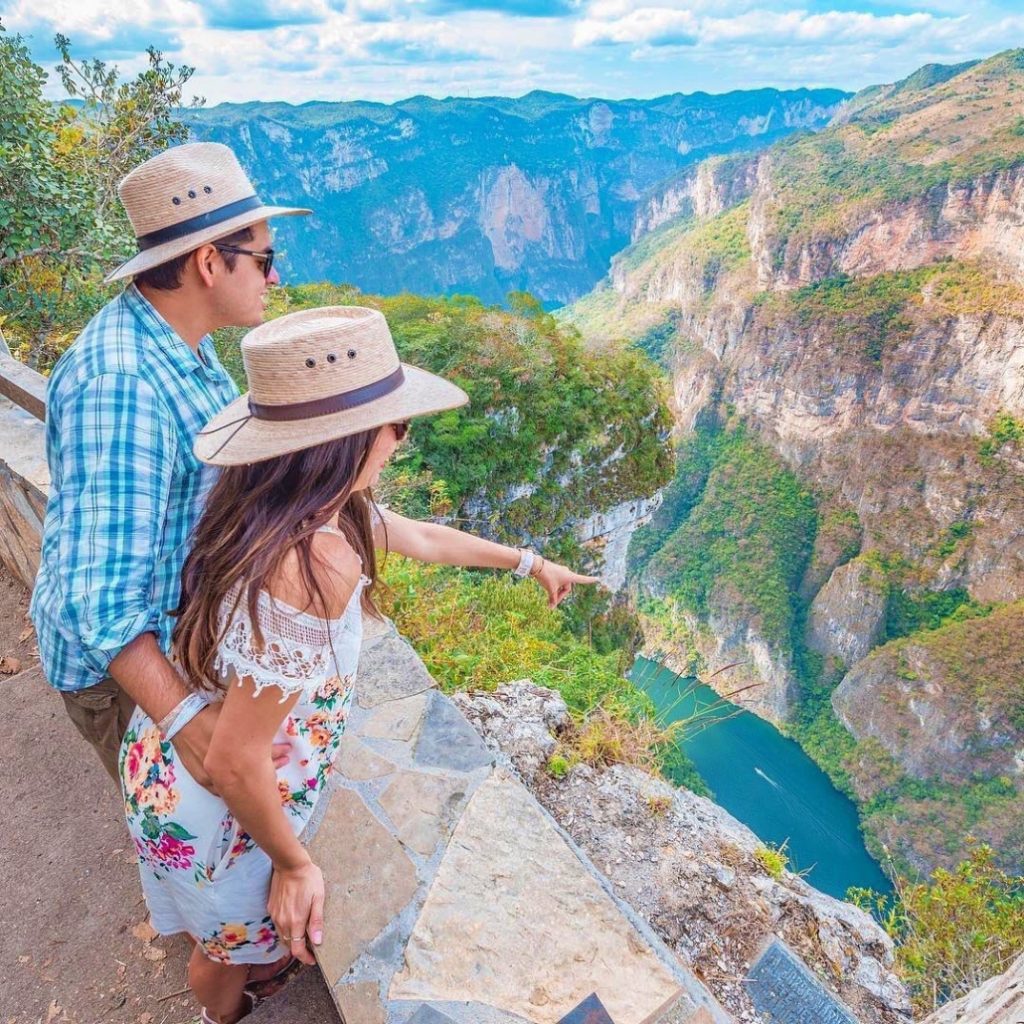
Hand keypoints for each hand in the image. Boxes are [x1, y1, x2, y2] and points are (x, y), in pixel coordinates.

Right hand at [174, 704, 290, 791]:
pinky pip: (222, 791)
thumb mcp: (233, 714)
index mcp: (235, 748)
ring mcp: (214, 775)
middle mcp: (226, 765)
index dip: (278, 753)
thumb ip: (250, 721)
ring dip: (253, 780)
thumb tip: (269, 716)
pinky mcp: (204, 779)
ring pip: (240, 785)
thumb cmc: (210, 714)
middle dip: (271, 767)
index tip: (288, 750)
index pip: (263, 754)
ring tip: (268, 774)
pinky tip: (246, 788)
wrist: (182, 720)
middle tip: (284, 759)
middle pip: (255, 771)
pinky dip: (235, 790)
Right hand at [269, 859, 324, 965]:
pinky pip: (278, 924)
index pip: (297, 949)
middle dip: (299, 949)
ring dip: (292, 939)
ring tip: (303, 935)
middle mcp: (282, 921)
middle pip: (289, 944)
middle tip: (311, 947)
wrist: (290, 863)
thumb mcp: (318, 898)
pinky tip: (294, 920)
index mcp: (295, 921)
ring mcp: (275, 915)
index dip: (305, 958)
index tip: (312, 960)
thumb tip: (317, 941)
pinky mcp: (271, 908)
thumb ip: (316, 921)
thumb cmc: (308, 879)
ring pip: (282, 935)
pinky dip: (286, 928)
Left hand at [532, 559, 599, 607]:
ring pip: (561, 586)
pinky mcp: (556, 571)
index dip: (590, 580)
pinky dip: (554, 588)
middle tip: (552, 604)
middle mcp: (567, 573)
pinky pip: (557, 582)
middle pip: (566, 588)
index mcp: (570, 576)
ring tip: (548, 599)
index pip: (582, 579)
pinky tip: (547, 590)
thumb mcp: (550, 589)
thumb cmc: (546, 577)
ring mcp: (561, 572)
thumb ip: (552, 599)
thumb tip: (551, 608)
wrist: (536, 565)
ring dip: (556, 593)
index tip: (598, 579)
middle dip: (560, 596)